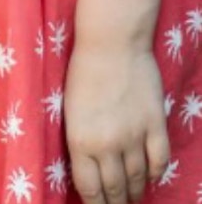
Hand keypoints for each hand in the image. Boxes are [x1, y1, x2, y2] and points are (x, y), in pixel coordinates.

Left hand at [64, 42, 169, 202]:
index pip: (89, 188)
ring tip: (133, 196)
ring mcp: (134, 136)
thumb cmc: (82, 71)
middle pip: (115, 188)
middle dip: (116, 203)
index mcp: (80, 140)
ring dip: (135, 191)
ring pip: (137, 178)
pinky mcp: (155, 124)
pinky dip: (156, 172)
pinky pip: (159, 160)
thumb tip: (88, 168)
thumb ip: (80, 141)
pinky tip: (151, 175)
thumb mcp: (70, 110)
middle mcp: (108, 144)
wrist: (111, 42)